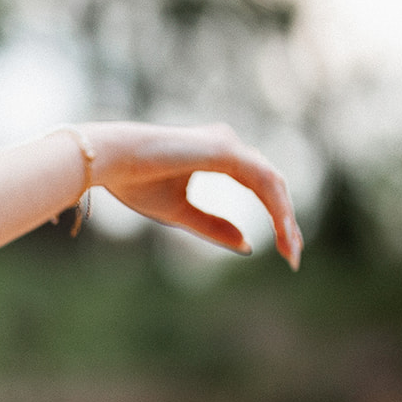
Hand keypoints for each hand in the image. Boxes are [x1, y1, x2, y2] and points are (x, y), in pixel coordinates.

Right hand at [73, 122, 303, 268]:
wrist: (109, 161)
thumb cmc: (133, 182)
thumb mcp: (179, 213)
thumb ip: (213, 227)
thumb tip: (248, 244)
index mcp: (217, 155)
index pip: (258, 187)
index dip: (274, 217)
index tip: (283, 249)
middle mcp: (227, 145)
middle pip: (271, 185)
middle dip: (285, 222)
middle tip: (293, 256)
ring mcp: (228, 144)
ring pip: (272, 184)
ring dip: (285, 218)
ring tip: (290, 250)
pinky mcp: (226, 149)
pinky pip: (263, 181)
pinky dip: (275, 207)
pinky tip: (281, 231)